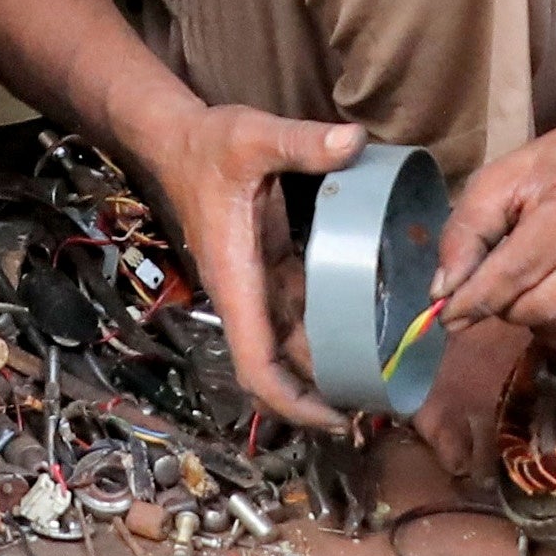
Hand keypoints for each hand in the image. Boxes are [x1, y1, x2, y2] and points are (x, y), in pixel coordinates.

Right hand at [137, 99, 366, 436]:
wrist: (176, 140)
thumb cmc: (207, 145)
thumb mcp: (254, 137)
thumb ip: (303, 141)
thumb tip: (355, 141)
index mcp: (237, 279)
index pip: (257, 363)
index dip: (292, 401)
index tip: (336, 419)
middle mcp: (246, 294)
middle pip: (276, 369)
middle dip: (319, 397)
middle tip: (377, 410)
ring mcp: (257, 286)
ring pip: (289, 346)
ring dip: (325, 368)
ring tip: (380, 380)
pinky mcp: (269, 271)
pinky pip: (298, 315)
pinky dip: (326, 330)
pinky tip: (365, 329)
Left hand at [432, 115, 555, 359]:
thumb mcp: (504, 177)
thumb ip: (467, 230)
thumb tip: (445, 292)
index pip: (520, 267)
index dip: (478, 297)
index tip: (448, 315)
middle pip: (542, 304)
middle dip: (503, 307)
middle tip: (493, 288)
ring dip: (528, 319)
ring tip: (525, 287)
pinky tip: (553, 301)